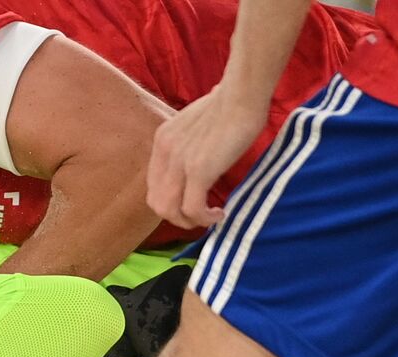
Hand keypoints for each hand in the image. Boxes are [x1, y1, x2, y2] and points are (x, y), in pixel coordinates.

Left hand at [147, 86, 268, 228]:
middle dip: (178, 217)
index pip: (154, 185)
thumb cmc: (232, 102)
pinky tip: (220, 214)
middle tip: (201, 216)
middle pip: (157, 203)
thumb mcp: (199, 122)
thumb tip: (208, 144)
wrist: (243, 93)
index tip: (193, 203)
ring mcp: (179, 163)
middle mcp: (165, 153)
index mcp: (163, 141)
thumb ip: (194, 138)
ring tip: (210, 217)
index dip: (171, 201)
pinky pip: (193, 209)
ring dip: (190, 222)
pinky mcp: (198, 170)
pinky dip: (205, 219)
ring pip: (170, 211)